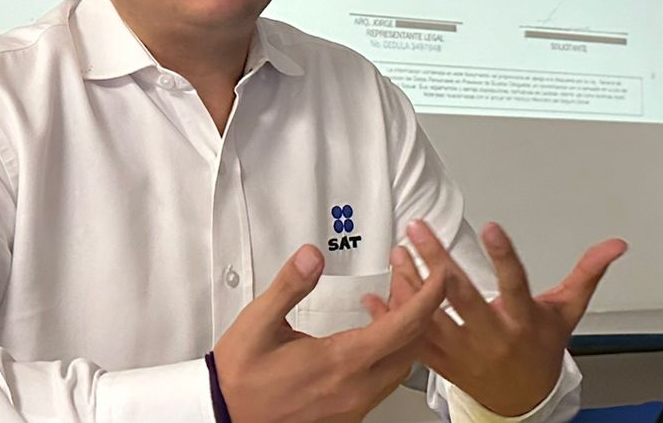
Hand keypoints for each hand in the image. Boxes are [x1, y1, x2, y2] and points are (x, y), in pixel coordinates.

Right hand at [213, 244, 446, 422]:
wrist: (224, 417)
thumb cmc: (240, 377)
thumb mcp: (259, 323)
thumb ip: (289, 285)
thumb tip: (312, 256)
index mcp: (340, 362)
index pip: (404, 326)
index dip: (429, 295)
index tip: (438, 272)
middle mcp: (355, 388)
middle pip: (412, 345)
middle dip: (419, 307)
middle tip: (410, 276)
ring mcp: (354, 405)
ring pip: (401, 365)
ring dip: (404, 331)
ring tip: (389, 300)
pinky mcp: (347, 414)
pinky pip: (383, 380)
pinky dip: (387, 351)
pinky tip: (370, 334)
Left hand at [364, 221, 625, 416]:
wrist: (521, 400)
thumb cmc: (541, 350)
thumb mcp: (568, 311)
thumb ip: (587, 273)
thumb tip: (615, 245)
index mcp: (522, 321)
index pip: (514, 284)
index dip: (503, 255)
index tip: (491, 227)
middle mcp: (490, 336)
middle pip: (460, 296)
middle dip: (437, 260)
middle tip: (420, 230)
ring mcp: (462, 350)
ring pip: (431, 315)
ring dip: (410, 283)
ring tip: (398, 252)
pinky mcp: (441, 360)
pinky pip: (413, 338)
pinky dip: (394, 316)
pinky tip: (380, 293)